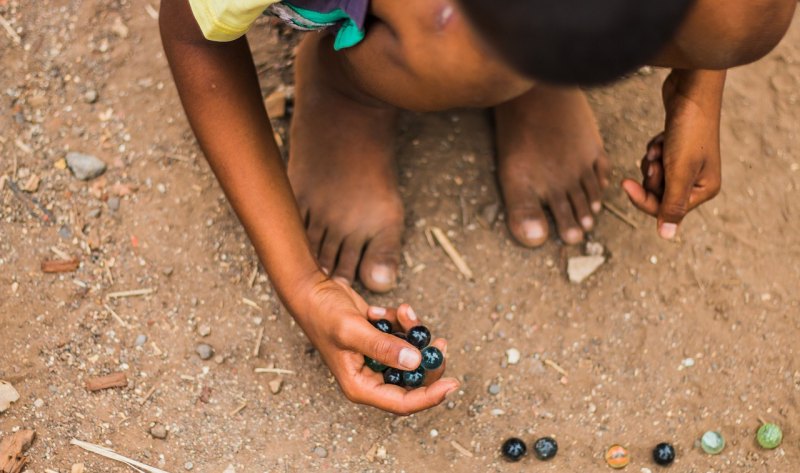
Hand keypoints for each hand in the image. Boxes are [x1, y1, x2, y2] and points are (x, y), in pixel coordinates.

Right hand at [297, 276, 458, 414]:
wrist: (313, 291)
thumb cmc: (323, 314)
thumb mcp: (352, 330)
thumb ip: (382, 347)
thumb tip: (414, 361)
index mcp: (361, 386)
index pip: (402, 402)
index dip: (430, 397)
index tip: (453, 383)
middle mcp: (371, 377)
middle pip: (413, 380)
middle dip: (427, 359)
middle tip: (439, 341)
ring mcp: (378, 359)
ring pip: (412, 354)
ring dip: (414, 332)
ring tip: (404, 311)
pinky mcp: (382, 341)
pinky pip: (404, 336)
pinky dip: (403, 322)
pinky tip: (387, 310)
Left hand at [622, 70, 724, 239]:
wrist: (691, 89)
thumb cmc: (689, 129)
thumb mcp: (679, 171)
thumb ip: (671, 204)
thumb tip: (667, 236)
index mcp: (704, 190)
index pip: (664, 209)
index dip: (642, 199)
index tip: (625, 184)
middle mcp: (699, 180)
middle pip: (658, 194)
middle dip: (650, 177)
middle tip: (656, 159)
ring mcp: (689, 164)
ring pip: (654, 177)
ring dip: (651, 161)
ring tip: (661, 146)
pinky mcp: (678, 149)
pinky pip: (656, 160)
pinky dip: (654, 149)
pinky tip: (661, 137)